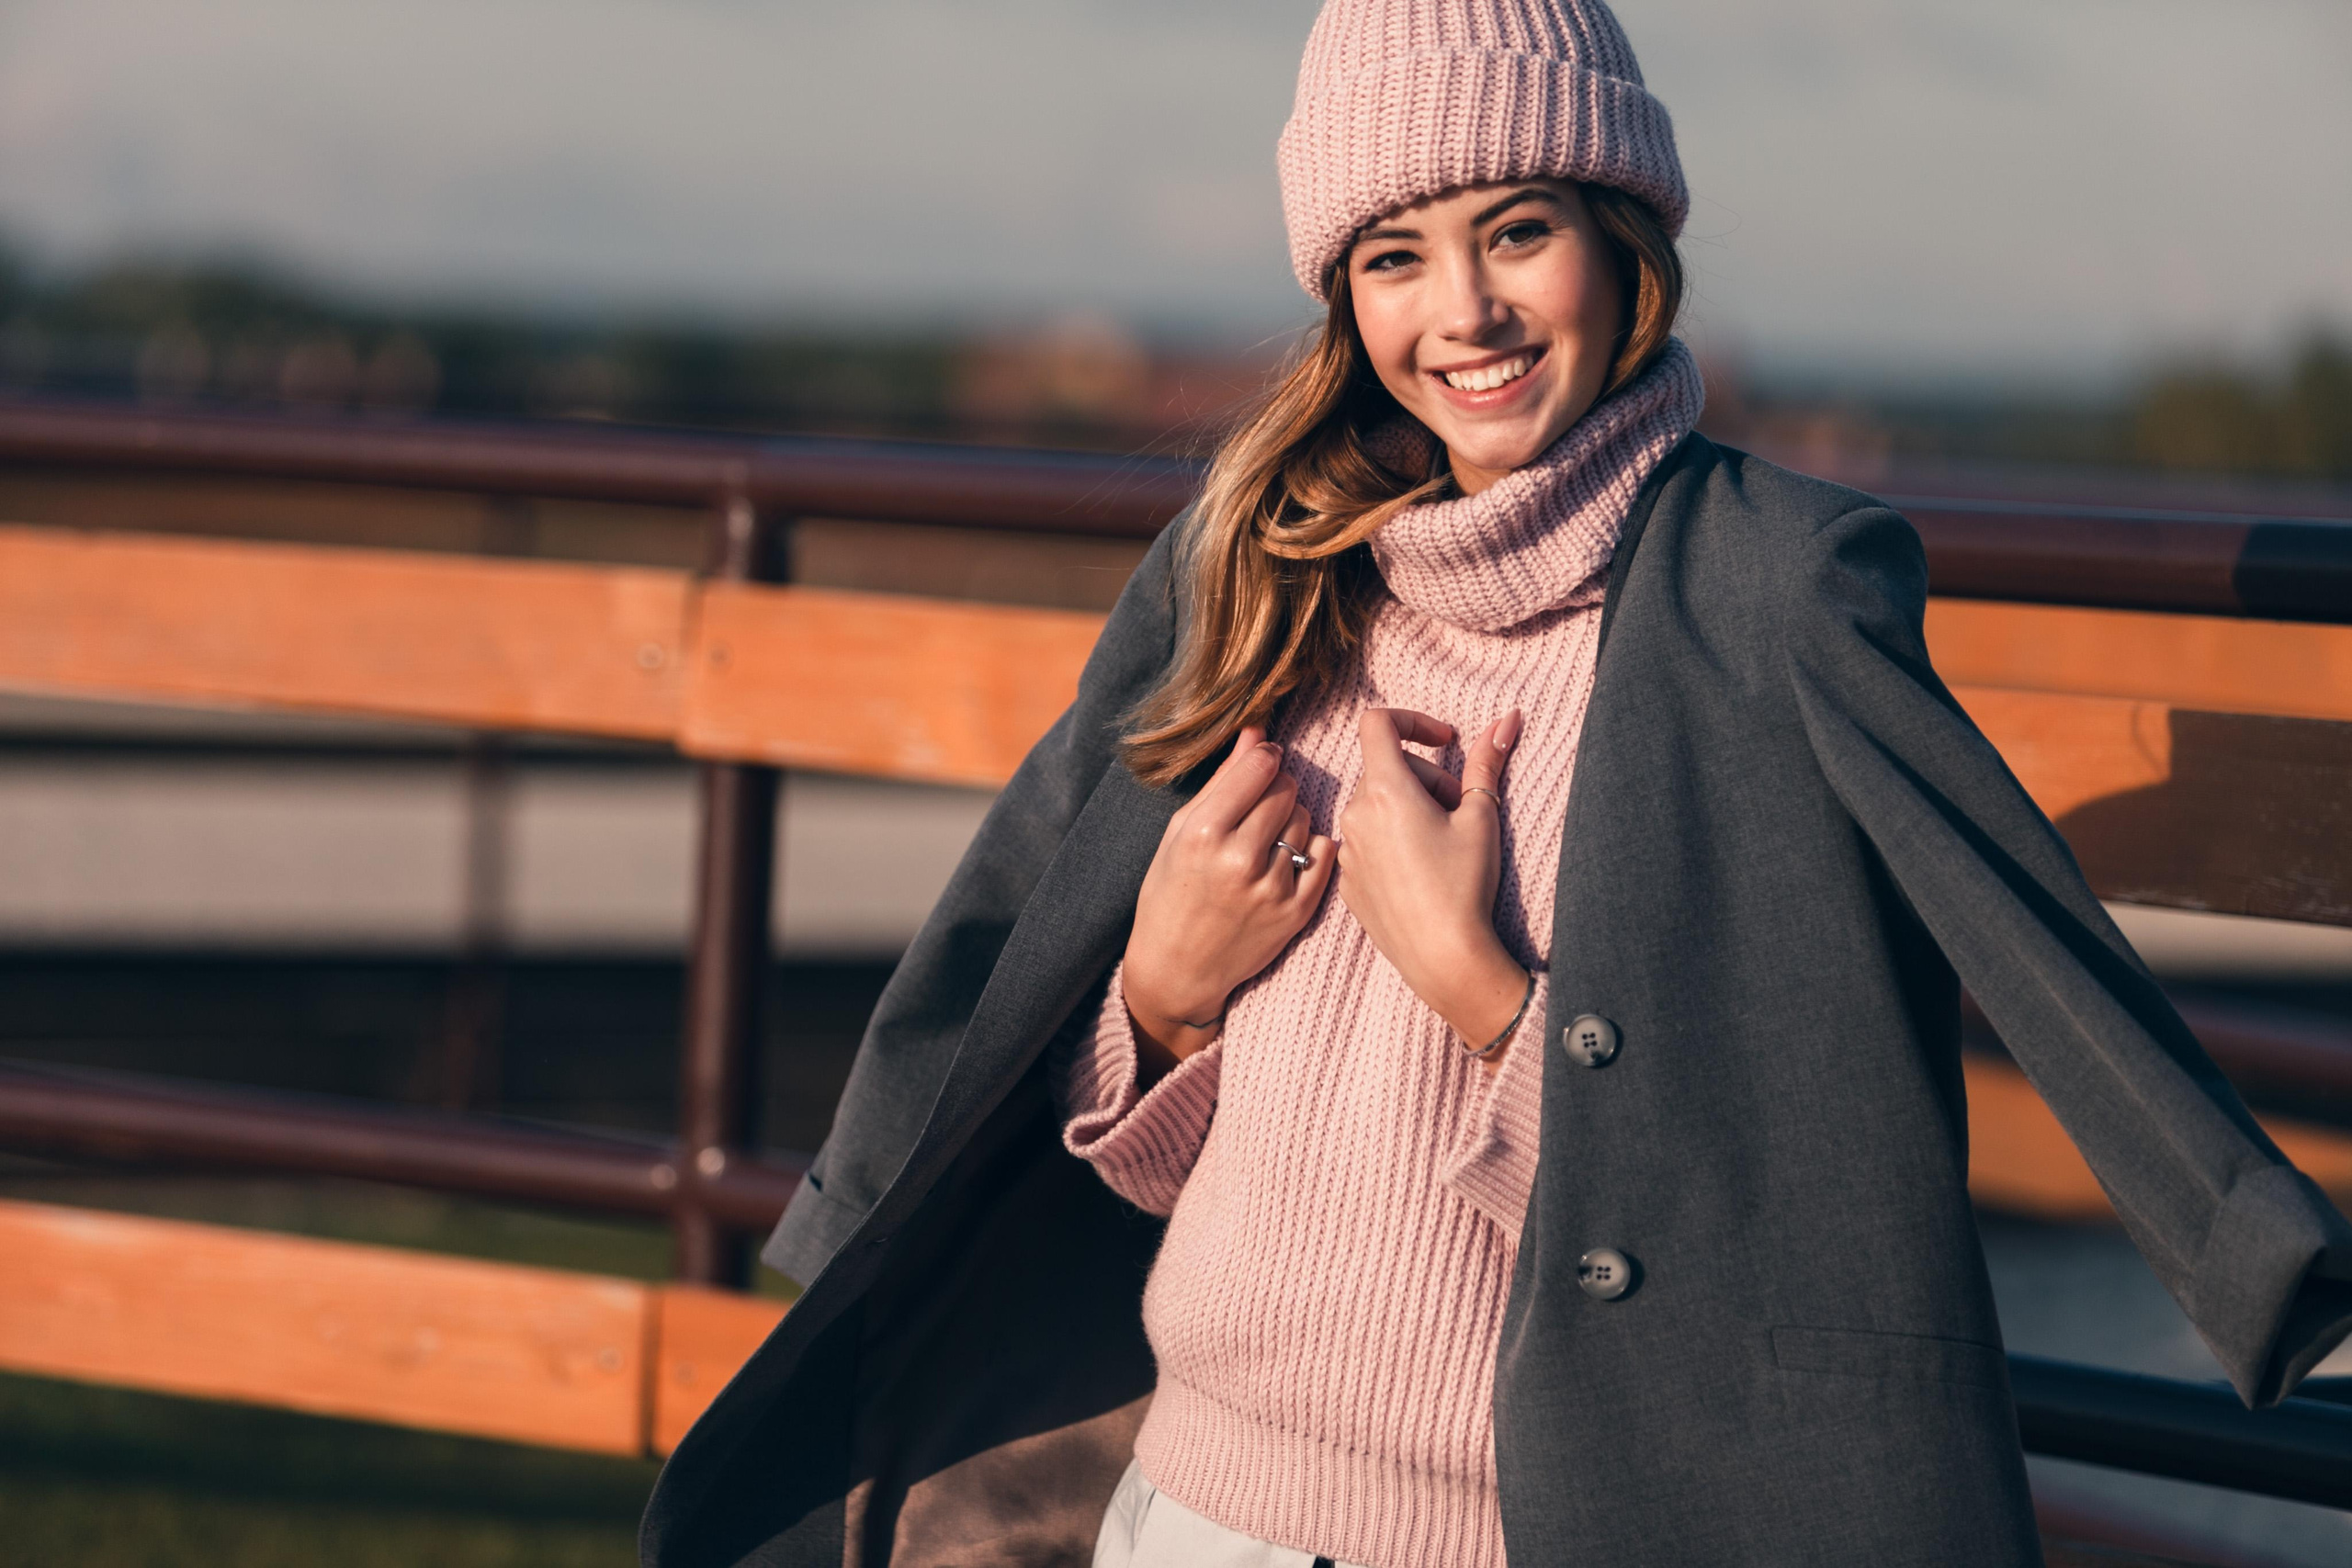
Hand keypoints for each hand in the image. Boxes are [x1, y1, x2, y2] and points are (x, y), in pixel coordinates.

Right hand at [1123, 726, 1335, 1081]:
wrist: (1177, 968)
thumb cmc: (1171, 893)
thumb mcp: (1180, 832)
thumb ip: (1222, 782)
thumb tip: (1256, 732)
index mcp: (1203, 833)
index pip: (1260, 766)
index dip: (1264, 758)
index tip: (1260, 764)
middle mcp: (1239, 860)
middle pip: (1287, 789)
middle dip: (1276, 789)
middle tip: (1257, 808)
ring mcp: (1272, 888)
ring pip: (1306, 820)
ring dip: (1291, 821)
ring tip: (1264, 841)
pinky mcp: (1296, 912)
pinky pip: (1325, 854)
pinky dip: (1310, 850)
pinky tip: (1285, 860)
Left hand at [1335, 707, 1529, 1064]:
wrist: (1443, 957)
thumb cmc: (1464, 885)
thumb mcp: (1481, 818)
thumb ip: (1487, 763)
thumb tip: (1507, 719)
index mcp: (1385, 791)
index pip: (1377, 723)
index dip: (1413, 720)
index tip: (1445, 742)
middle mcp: (1354, 815)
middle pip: (1384, 768)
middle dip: (1424, 776)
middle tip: (1458, 808)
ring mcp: (1346, 850)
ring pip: (1373, 806)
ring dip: (1406, 808)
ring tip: (1442, 842)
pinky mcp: (1346, 880)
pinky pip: (1366, 841)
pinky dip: (1391, 840)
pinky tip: (1422, 869)